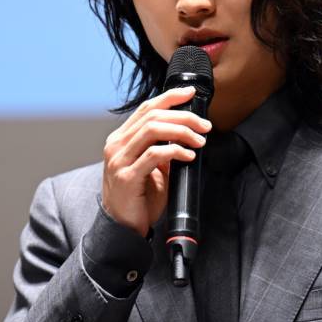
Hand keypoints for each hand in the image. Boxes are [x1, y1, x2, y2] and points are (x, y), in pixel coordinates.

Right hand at [101, 86, 210, 237]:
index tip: (190, 94)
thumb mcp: (152, 168)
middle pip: (153, 116)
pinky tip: (189, 155)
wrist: (122, 228)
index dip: (169, 97)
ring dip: (182, 131)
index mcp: (121, 139)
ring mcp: (119, 160)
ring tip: (200, 140)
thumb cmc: (139, 198)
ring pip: (153, 130)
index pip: (146, 108)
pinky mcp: (127, 176)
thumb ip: (163, 149)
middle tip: (205, 126)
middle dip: (183, 116)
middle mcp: (116, 145)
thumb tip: (188, 133)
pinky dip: (175, 151)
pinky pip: (154, 155)